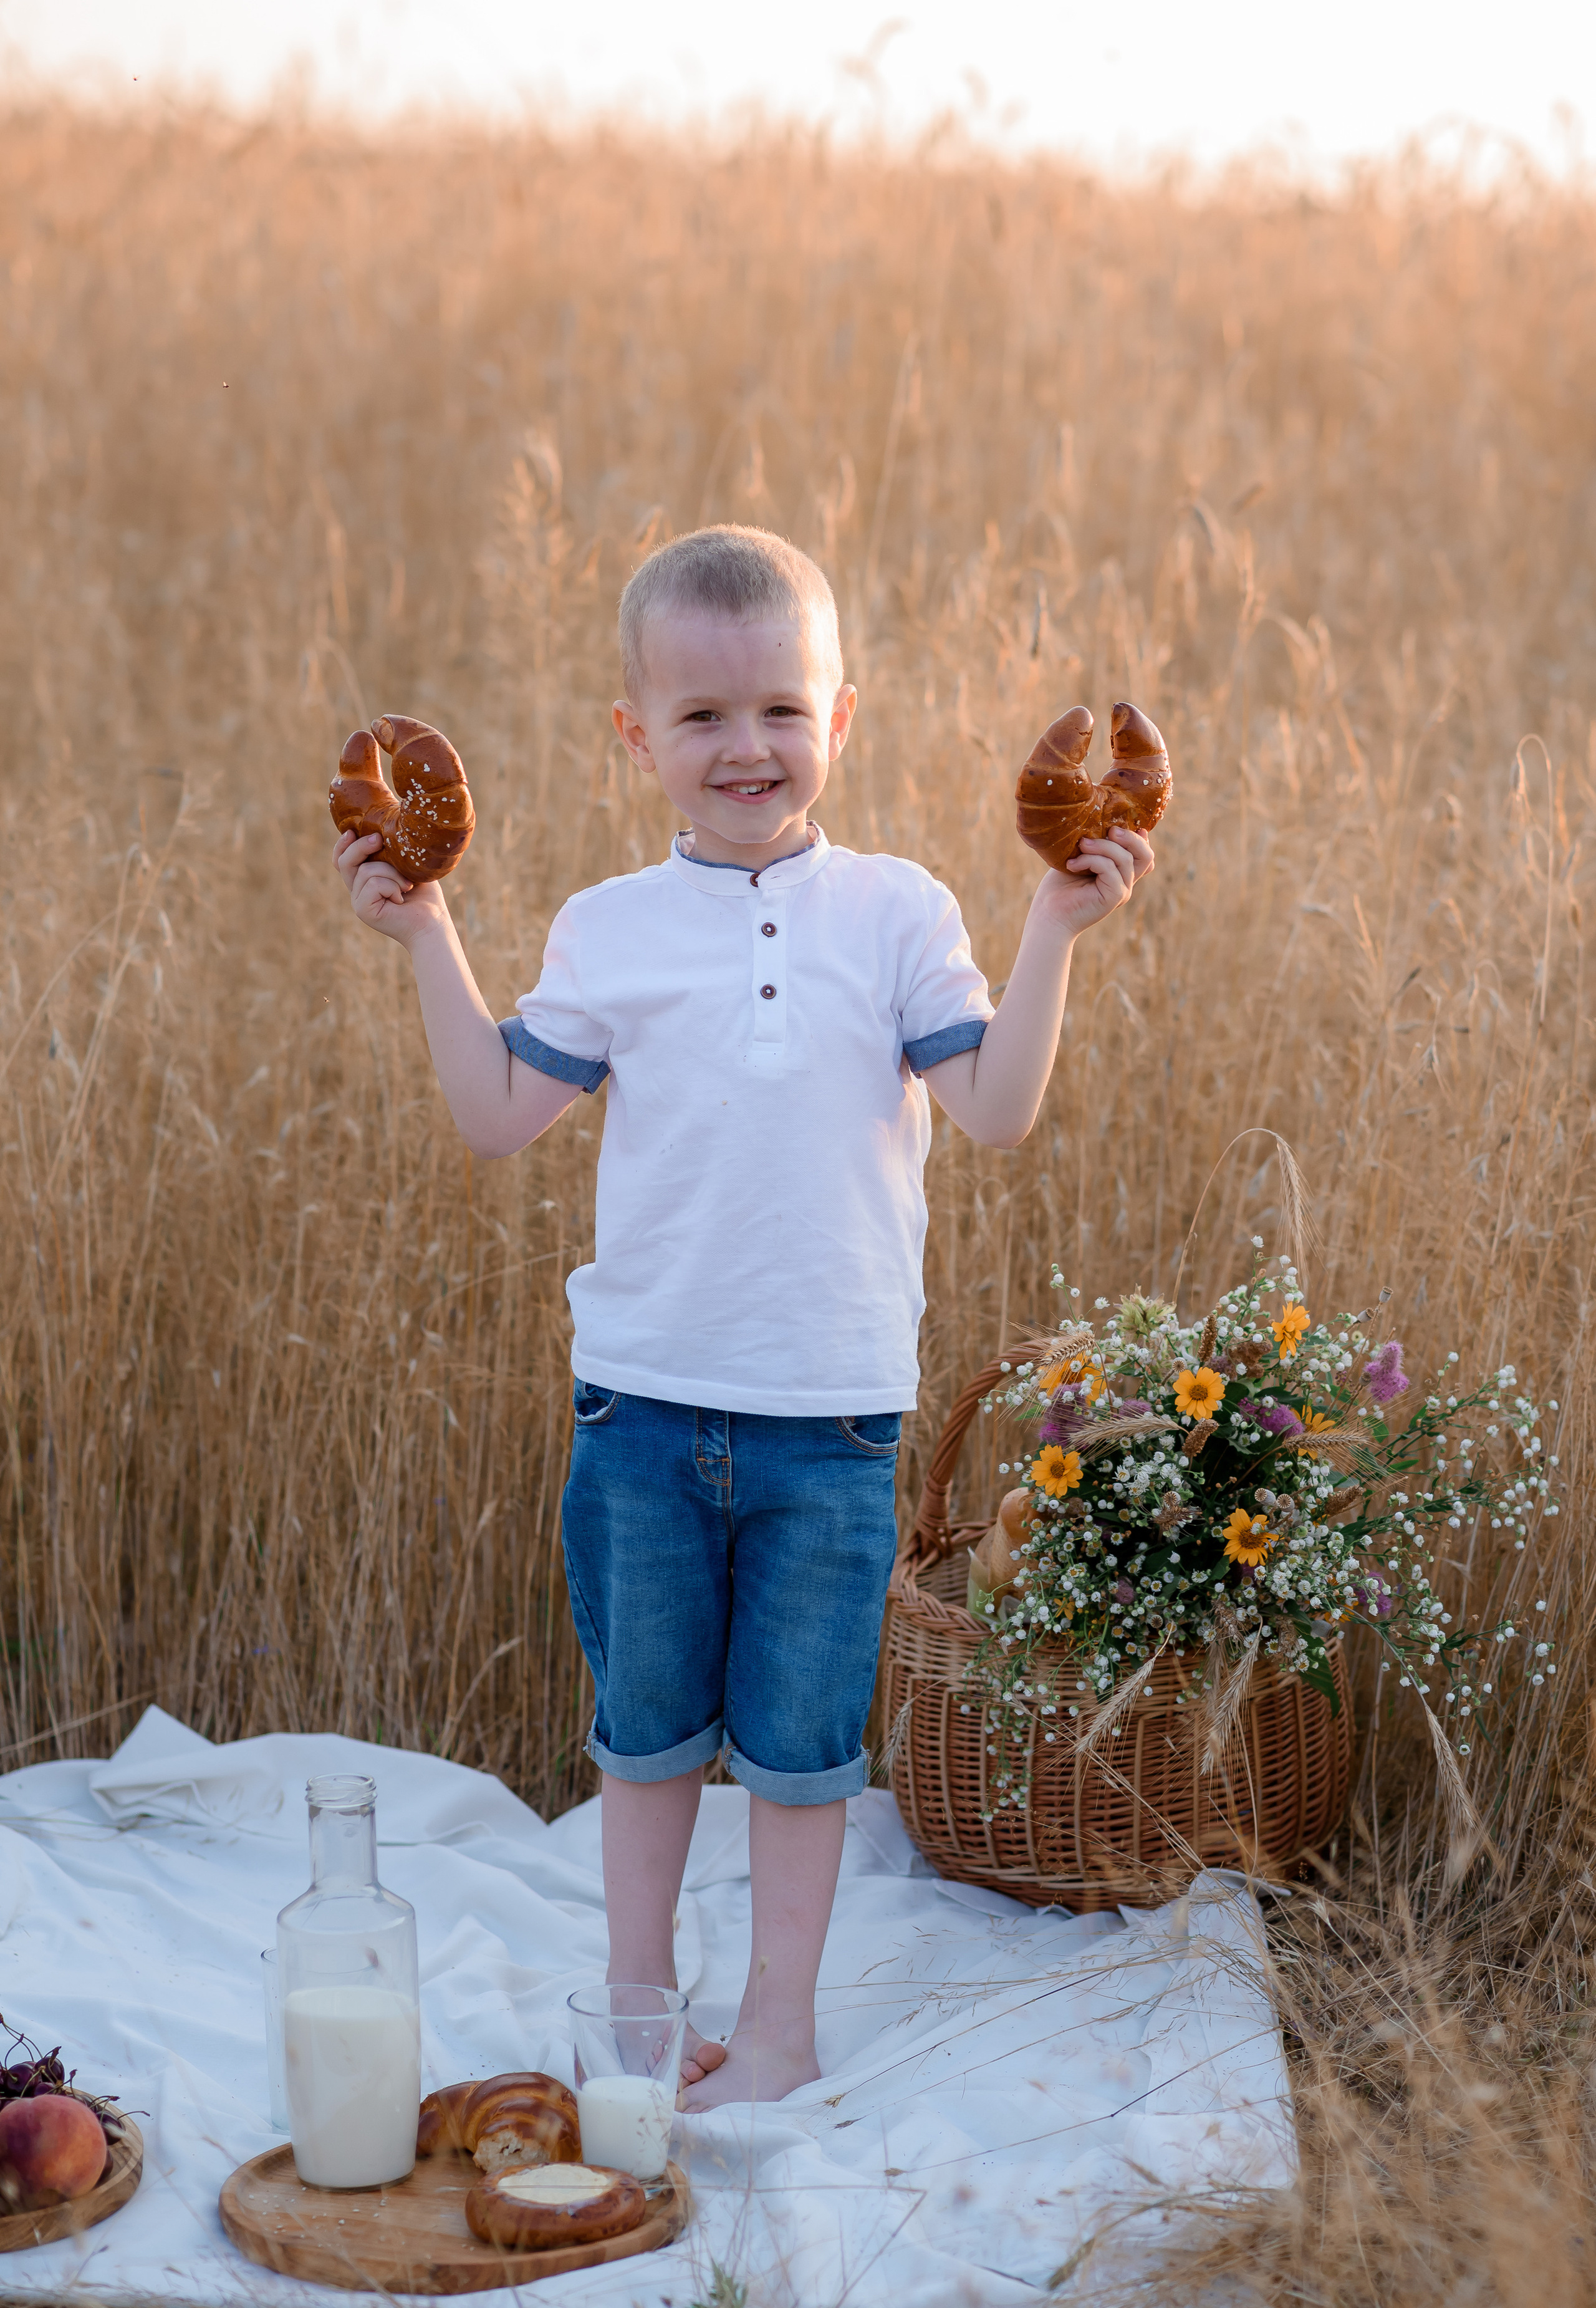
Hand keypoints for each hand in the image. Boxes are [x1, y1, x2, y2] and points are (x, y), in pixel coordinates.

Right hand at [334, 829, 450, 945]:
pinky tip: (402, 898)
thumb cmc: (425, 896)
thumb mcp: (408, 866)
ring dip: (392, 873)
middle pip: (345, 861)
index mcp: (365, 881)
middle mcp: (358, 891)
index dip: (342, 846)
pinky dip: (392, 886)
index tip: (352, 831)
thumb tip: (386, 827)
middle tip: (379, 839)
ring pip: (365, 870)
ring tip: (407, 886)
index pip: (342, 860)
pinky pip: (373, 884)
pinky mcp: (363, 911)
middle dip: (361, 846)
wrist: (433, 924)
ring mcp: (359, 902)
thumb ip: (393, 851)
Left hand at [1033, 827, 1154, 935]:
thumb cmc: (1058, 889)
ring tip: (1081, 844)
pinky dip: (1091, 860)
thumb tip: (1103, 823)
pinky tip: (1072, 864)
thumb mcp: (1078, 859)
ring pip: (1125, 859)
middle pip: (1146, 855)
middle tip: (1109, 829)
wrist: (1048, 916)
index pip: (1143, 854)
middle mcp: (1125, 883)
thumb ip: (1094, 846)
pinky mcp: (1113, 897)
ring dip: (1102, 846)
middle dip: (1130, 837)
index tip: (1118, 823)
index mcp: (1119, 874)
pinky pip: (1110, 869)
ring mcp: (1121, 891)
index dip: (1139, 838)